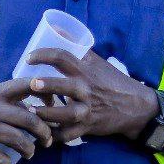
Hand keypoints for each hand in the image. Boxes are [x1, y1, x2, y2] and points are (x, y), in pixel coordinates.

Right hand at [0, 79, 54, 163]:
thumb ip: (3, 96)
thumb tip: (26, 104)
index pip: (25, 86)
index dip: (44, 91)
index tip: (53, 103)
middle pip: (30, 119)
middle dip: (43, 132)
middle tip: (46, 139)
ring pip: (18, 140)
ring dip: (28, 150)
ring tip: (29, 153)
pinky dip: (5, 163)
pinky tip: (5, 162)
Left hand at [26, 48, 159, 143]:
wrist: (135, 106)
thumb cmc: (111, 80)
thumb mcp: (96, 61)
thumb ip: (76, 48)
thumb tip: (56, 28)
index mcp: (85, 71)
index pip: (62, 58)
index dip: (44, 55)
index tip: (29, 58)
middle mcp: (86, 90)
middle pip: (64, 86)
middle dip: (47, 85)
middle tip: (32, 84)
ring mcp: (86, 110)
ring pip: (65, 114)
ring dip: (47, 113)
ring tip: (31, 110)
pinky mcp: (87, 127)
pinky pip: (69, 135)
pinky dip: (55, 136)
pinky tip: (41, 133)